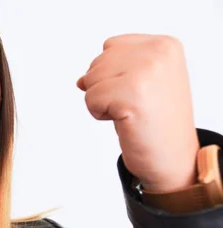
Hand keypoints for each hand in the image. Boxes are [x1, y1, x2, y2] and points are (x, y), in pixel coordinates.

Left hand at [77, 34, 199, 192]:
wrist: (172, 156)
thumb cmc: (156, 122)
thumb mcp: (141, 84)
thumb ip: (114, 70)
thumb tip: (80, 80)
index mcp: (164, 45)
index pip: (110, 46)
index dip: (112, 74)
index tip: (138, 92)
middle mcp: (158, 53)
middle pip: (97, 63)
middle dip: (105, 88)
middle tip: (134, 106)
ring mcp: (146, 72)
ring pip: (90, 80)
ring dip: (102, 102)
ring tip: (129, 112)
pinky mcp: (132, 95)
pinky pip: (90, 98)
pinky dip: (99, 114)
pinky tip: (125, 120)